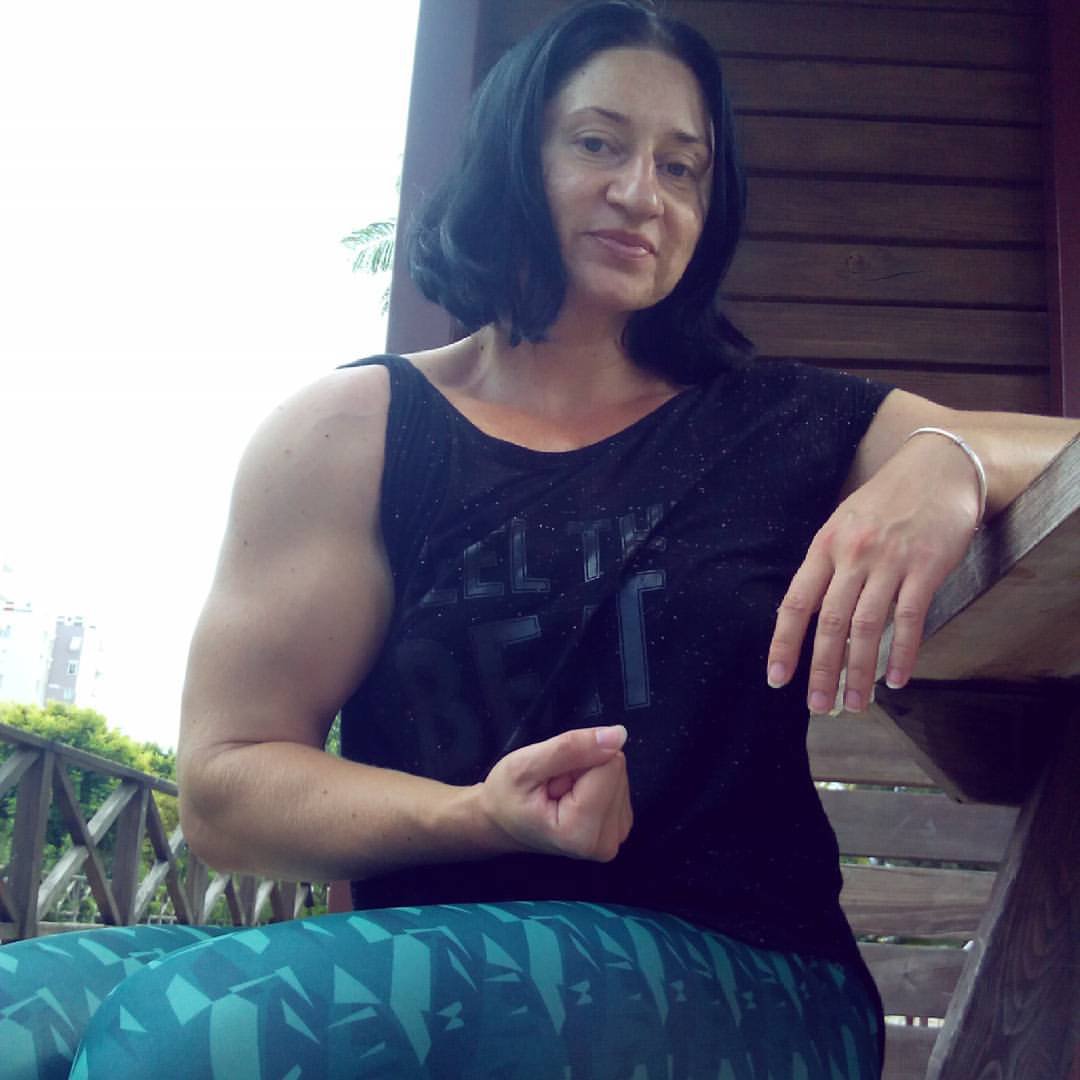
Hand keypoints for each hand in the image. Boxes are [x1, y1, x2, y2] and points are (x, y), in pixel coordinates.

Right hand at [479, 725, 632, 860]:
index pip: (611, 764)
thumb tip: (619, 734)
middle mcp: (606, 841)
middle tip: (554, 785)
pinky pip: (618, 784)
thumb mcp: (525, 764)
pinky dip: (594, 783)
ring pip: (618, 774)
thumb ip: (571, 748)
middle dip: (584, 768)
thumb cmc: (506, 796)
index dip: (578, 759)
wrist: (500, 823)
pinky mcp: (619, 827)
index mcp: (582, 831)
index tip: (552, 778)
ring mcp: (615, 836)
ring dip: (588, 775)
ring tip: (559, 791)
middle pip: (616, 769)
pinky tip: (572, 796)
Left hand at [766, 438, 980, 713]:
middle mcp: (853, 555)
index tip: (777, 678)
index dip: (785, 643)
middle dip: (822, 670)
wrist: (939, 467)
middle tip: (817, 705)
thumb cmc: (887, 501)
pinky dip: (902, 653)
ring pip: (867, 627)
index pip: (796, 602)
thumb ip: (830, 566)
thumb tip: (814, 617)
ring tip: (855, 703)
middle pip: (830, 622)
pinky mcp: (927, 567)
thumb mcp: (845, 524)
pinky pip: (910, 618)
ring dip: (859, 671)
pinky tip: (895, 679)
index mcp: (825, 545)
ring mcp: (890, 561)